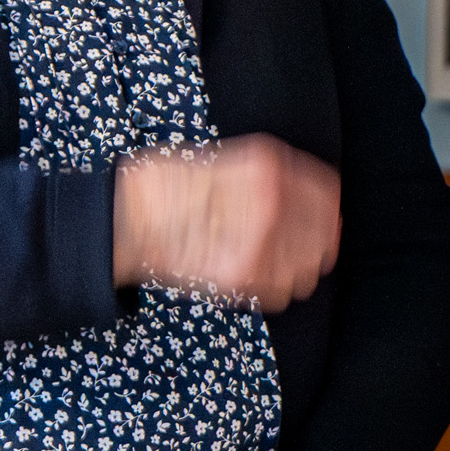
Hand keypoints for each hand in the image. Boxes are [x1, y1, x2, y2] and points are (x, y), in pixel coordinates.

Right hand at [111, 136, 338, 307]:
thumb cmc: (160, 187)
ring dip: (293, 267)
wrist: (122, 218)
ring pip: (306, 267)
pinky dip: (269, 288)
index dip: (327, 208)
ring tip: (268, 261)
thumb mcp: (220, 158)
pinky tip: (251, 276)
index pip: (326, 193)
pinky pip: (279, 292)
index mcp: (267, 168)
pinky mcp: (241, 274)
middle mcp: (271, 202)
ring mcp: (259, 240)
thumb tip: (303, 196)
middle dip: (312, 242)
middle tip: (294, 246)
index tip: (324, 217)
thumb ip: (264, 176)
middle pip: (323, 234)